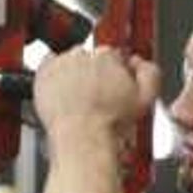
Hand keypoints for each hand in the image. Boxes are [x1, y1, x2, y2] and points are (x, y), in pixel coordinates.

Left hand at [32, 45, 155, 151]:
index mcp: (109, 57)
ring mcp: (61, 63)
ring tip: (77, 96)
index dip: (112, 71)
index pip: (112, 55)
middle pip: (89, 57)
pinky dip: (52, 74)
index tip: (110, 84)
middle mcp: (84, 55)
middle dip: (92, 72)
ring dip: (72, 73)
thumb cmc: (108, 124)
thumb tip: (139, 62)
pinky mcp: (43, 74)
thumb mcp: (146, 97)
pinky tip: (61, 90)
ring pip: (68, 61)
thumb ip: (149, 72)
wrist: (82, 138)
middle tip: (93, 93)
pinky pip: (47, 65)